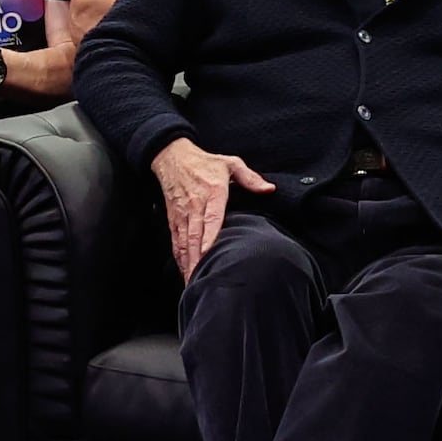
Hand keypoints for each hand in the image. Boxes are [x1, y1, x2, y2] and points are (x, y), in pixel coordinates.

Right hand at [155, 138, 274, 274]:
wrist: (172, 158)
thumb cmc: (204, 163)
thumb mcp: (230, 164)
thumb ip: (250, 178)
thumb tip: (269, 189)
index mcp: (212, 193)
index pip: (211, 217)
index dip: (209, 236)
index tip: (208, 252)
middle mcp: (196, 206)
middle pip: (195, 236)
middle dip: (197, 259)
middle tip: (201, 279)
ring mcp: (183, 215)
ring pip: (185, 242)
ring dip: (188, 263)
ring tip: (192, 282)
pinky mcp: (174, 220)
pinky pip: (176, 241)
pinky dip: (180, 257)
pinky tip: (184, 271)